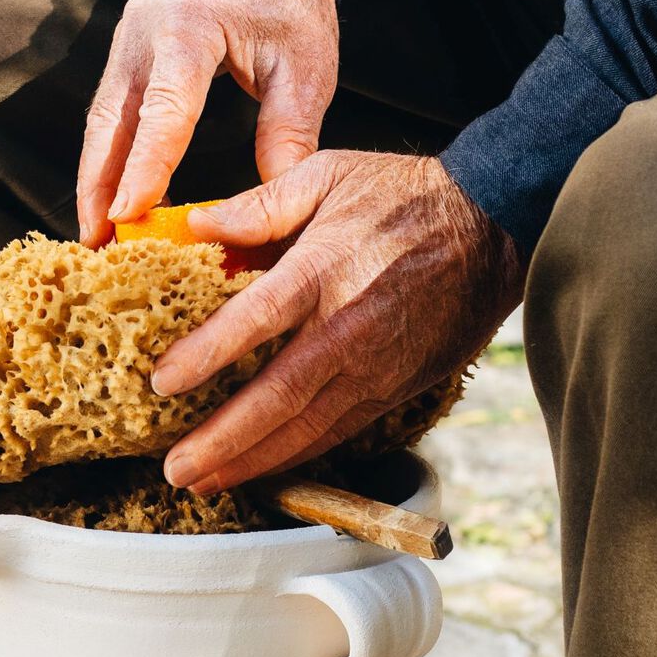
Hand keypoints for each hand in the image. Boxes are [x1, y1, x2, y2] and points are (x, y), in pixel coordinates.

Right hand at [76, 0, 338, 246]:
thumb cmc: (287, 4)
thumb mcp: (305, 66)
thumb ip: (289, 131)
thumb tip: (275, 200)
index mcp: (190, 26)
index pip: (165, 108)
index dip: (146, 166)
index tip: (129, 214)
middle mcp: (144, 32)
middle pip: (112, 120)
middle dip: (100, 185)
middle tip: (97, 243)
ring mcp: (127, 43)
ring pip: (102, 123)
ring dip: (96, 180)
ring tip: (97, 236)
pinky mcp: (126, 56)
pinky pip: (112, 116)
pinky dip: (110, 160)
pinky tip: (114, 202)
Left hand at [152, 151, 523, 490]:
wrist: (494, 227)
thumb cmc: (406, 196)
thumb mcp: (328, 175)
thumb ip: (260, 205)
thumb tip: (199, 226)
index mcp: (322, 270)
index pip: (252, 323)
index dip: (204, 357)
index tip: (162, 382)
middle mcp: (346, 328)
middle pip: (275, 398)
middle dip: (221, 440)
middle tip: (175, 468)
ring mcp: (374, 367)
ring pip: (306, 429)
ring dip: (251, 461)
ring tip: (204, 481)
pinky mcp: (394, 389)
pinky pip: (337, 432)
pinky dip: (294, 456)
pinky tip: (259, 468)